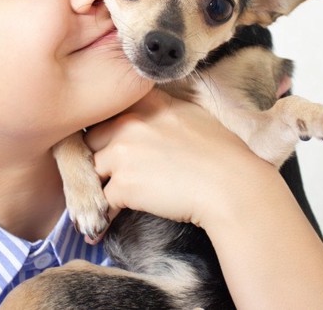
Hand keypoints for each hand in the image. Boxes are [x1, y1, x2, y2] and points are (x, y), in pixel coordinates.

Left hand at [84, 89, 275, 228]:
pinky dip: (106, 210)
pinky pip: (102, 198)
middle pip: (91, 137)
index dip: (105, 124)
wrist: (232, 186)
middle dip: (96, 154)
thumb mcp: (191, 114)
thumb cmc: (222, 152)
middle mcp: (128, 123)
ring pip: (91, 168)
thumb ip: (162, 107)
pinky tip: (110, 219)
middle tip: (103, 171)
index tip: (106, 138)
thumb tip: (150, 108)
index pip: (108, 106)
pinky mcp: (123, 185)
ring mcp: (122, 153)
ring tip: (101, 197)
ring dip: (98, 182)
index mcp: (146, 103)